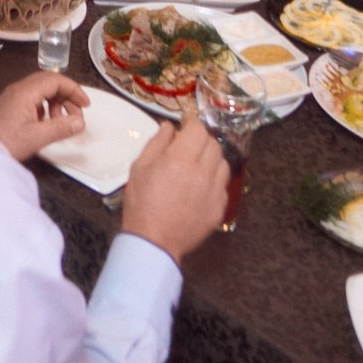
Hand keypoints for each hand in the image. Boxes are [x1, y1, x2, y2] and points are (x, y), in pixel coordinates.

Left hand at [0, 71, 89, 162]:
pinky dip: (46, 107)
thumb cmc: (7, 143)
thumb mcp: (37, 137)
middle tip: (77, 114)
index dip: (74, 90)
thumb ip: (61, 128)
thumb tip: (81, 122)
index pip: (55, 80)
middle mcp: (19, 89)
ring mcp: (13, 96)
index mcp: (26, 92)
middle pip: (49, 82)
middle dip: (67, 96)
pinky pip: (34, 98)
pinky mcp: (11, 105)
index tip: (86, 105)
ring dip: (56, 102)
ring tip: (61, 121)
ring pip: (42, 90)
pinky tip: (47, 122)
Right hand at [119, 122, 232, 260]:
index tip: (185, 122)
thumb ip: (157, 143)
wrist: (154, 241)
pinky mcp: (219, 208)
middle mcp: (203, 172)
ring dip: (211, 158)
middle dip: (201, 139)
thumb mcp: (140, 167)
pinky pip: (223, 186)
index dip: (192, 121)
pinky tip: (201, 185)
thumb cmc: (141, 202)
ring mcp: (214, 191)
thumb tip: (170, 127)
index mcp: (181, 159)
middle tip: (188, 143)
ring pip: (223, 163)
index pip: (197, 129)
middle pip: (213, 144)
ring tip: (198, 163)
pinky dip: (214, 180)